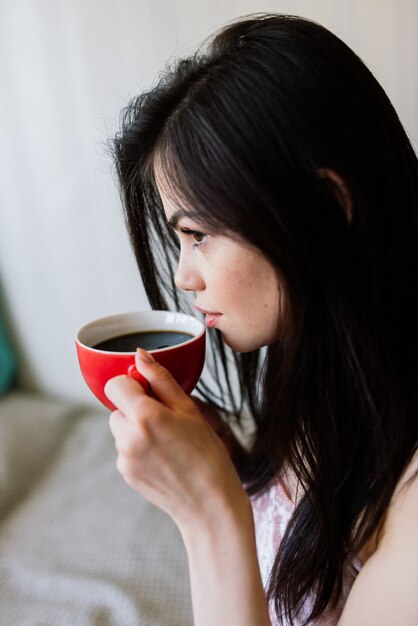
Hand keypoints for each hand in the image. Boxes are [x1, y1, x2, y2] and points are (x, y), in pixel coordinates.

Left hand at [106, 349, 247, 531]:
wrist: (209, 504)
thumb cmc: (207, 454)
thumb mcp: (189, 410)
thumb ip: (161, 379)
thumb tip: (140, 355)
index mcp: (145, 416)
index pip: (115, 384)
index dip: (132, 384)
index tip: (151, 392)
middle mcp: (128, 436)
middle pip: (117, 407)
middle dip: (136, 408)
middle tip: (167, 421)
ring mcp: (124, 457)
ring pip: (121, 428)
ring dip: (137, 428)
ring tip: (168, 442)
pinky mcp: (125, 473)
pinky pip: (125, 449)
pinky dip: (138, 448)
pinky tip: (163, 457)